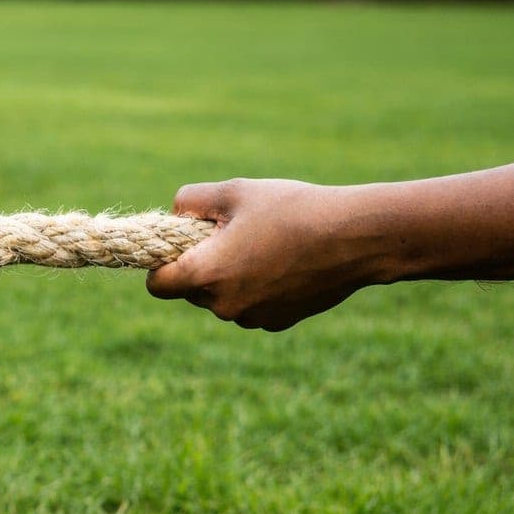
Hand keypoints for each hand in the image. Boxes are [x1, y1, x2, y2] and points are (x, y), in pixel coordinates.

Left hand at [145, 178, 386, 330]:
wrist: (356, 238)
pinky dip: (255, 288)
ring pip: (220, 299)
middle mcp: (224, 305)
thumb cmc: (291, 209)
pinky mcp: (276, 322)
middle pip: (189, 291)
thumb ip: (190, 200)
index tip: (176, 248)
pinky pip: (249, 306)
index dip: (160, 266)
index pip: (157, 286)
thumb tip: (173, 214)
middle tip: (228, 236)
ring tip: (260, 245)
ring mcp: (251, 317)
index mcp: (206, 274)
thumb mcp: (234, 191)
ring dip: (228, 278)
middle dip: (199, 267)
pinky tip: (282, 262)